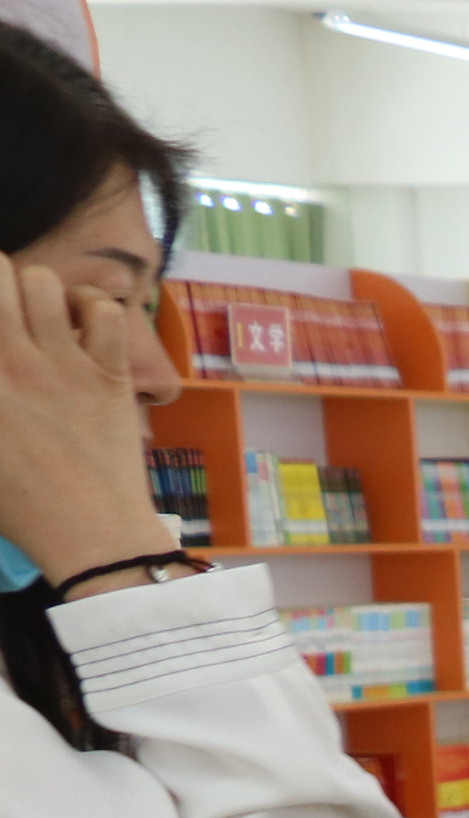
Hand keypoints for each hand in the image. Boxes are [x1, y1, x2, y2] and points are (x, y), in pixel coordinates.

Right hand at [0, 265, 169, 585]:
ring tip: (39, 317)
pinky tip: (83, 328)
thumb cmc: (20, 505)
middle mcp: (9, 361)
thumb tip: (2, 383)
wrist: (89, 535)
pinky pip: (105, 312)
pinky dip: (93, 308)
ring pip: (43, 282)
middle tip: (2, 308)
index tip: (4, 335)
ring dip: (37, 291)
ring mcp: (61, 363)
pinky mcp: (109, 374)